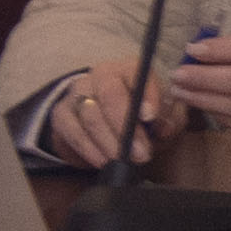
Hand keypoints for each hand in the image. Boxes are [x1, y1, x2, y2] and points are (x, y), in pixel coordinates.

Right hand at [33, 58, 184, 169]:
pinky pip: (73, 132)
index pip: (136, 74)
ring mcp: (77, 93)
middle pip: (110, 95)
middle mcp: (101, 75)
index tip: (151, 117)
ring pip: (90, 116)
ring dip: (109, 143)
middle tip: (141, 154)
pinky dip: (89, 149)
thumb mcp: (165, 113)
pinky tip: (103, 162)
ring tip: (124, 161)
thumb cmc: (143, 114)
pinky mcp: (61, 114)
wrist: (107, 120)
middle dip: (126, 127)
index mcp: (130, 68)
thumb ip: (169, 118)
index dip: (145, 94)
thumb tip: (163, 128)